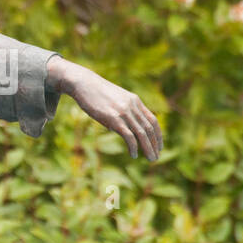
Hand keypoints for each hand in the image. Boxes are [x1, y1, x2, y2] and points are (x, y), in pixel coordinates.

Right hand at [47, 57, 162, 159]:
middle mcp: (132, 106)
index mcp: (135, 101)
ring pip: (141, 133)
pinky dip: (133, 147)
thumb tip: (115, 129)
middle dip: (154, 144)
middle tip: (155, 157)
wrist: (84, 83)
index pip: (152, 120)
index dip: (158, 134)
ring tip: (150, 159)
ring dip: (148, 148)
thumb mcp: (113, 100)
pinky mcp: (113, 118)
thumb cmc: (95, 93)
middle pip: (149, 128)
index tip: (159, 146)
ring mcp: (123, 112)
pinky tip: (133, 155)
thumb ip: (119, 113)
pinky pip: (128, 136)